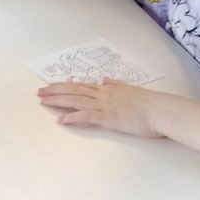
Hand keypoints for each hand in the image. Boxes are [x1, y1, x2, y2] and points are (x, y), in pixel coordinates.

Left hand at [38, 78, 166, 137]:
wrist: (159, 110)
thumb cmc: (149, 103)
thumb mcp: (130, 89)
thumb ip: (117, 84)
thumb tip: (106, 79)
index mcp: (107, 88)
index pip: (80, 85)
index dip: (64, 85)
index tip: (50, 85)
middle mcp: (102, 94)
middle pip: (73, 90)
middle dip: (55, 90)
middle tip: (39, 91)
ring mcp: (104, 105)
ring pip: (75, 100)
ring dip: (58, 101)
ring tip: (43, 101)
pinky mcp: (107, 117)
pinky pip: (86, 116)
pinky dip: (72, 117)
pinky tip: (61, 119)